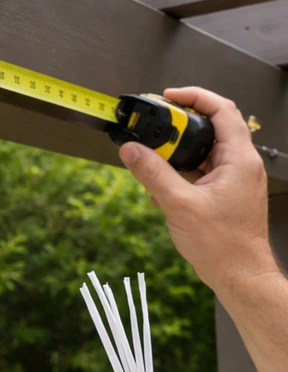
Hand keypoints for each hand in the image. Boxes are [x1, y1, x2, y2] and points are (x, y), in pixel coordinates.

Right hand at [117, 87, 274, 289]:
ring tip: (153, 158)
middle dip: (178, 126)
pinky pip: (201, 169)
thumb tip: (131, 150)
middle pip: (210, 127)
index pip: (222, 110)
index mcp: (239, 160)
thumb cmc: (224, 246)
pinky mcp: (226, 192)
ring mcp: (234, 179)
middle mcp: (241, 165)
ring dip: (176, 151)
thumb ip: (152, 173)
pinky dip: (180, 171)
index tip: (168, 96)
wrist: (239, 275)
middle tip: (153, 128)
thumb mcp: (179, 205)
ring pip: (203, 150)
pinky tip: (161, 186)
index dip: (194, 96)